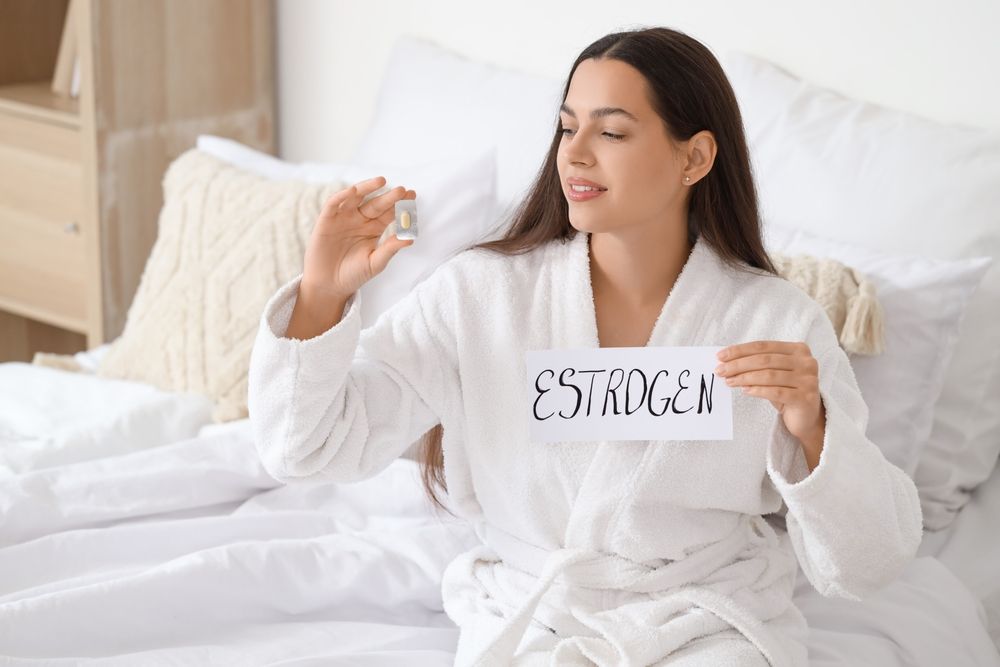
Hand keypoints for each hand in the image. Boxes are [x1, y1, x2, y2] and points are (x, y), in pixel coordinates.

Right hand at [301, 176, 415, 298]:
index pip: (390, 213)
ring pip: (357, 197)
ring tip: (381, 181)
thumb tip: (411, 238)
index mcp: (374, 228)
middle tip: (402, 190)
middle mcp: (360, 219)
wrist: (329, 285)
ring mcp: (344, 217)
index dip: (401, 205)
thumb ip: (390, 249)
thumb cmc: (354, 274)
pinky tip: (355, 190)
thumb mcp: (375, 262)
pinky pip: (335, 203)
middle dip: (389, 197)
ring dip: (367, 187)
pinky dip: (343, 196)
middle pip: (377, 204)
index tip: (413, 196)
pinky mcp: (327, 219)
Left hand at [715, 341, 826, 454]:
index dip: (740, 350)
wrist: (806, 416)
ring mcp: (808, 380)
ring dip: (744, 378)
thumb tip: (726, 361)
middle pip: (764, 360)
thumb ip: (756, 365)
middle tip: (720, 370)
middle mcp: (806, 362)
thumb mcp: (773, 373)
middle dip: (738, 365)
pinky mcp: (806, 398)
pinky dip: (758, 390)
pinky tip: (745, 390)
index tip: (720, 356)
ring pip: (769, 375)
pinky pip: (776, 392)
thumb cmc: (786, 390)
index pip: (763, 346)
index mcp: (798, 349)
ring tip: (729, 381)